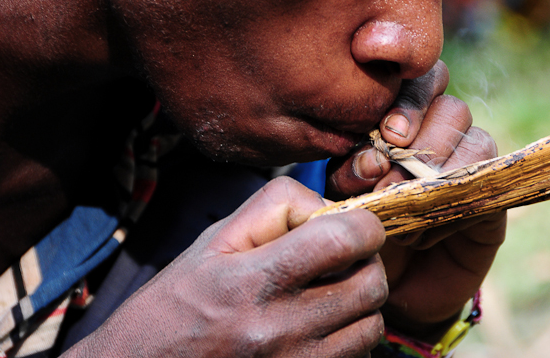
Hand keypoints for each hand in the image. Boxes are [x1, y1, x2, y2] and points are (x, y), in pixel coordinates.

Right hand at [69, 178, 387, 357]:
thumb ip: (275, 210)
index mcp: (252, 280)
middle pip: (371, 285)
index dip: (364, 225)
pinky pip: (356, 357)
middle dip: (366, 263)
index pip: (344, 240)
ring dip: (360, 304)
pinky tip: (320, 326)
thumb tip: (329, 207)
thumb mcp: (214, 240)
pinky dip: (349, 338)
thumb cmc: (177, 302)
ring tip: (329, 295)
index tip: (355, 225)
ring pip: (371, 326)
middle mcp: (278, 329)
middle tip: (342, 260)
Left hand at [325, 60, 506, 339]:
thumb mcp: (346, 195)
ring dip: (439, 172)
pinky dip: (455, 203)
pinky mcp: (492, 197)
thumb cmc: (363, 228)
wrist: (390, 286)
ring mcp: (472, 165)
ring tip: (403, 206)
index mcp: (406, 120)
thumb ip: (354, 171)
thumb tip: (373, 160)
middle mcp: (444, 135)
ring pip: (475, 139)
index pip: (422, 80)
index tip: (387, 135)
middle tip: (391, 170)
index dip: (409, 99)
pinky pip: (490, 181)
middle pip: (451, 107)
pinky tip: (424, 230)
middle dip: (423, 137)